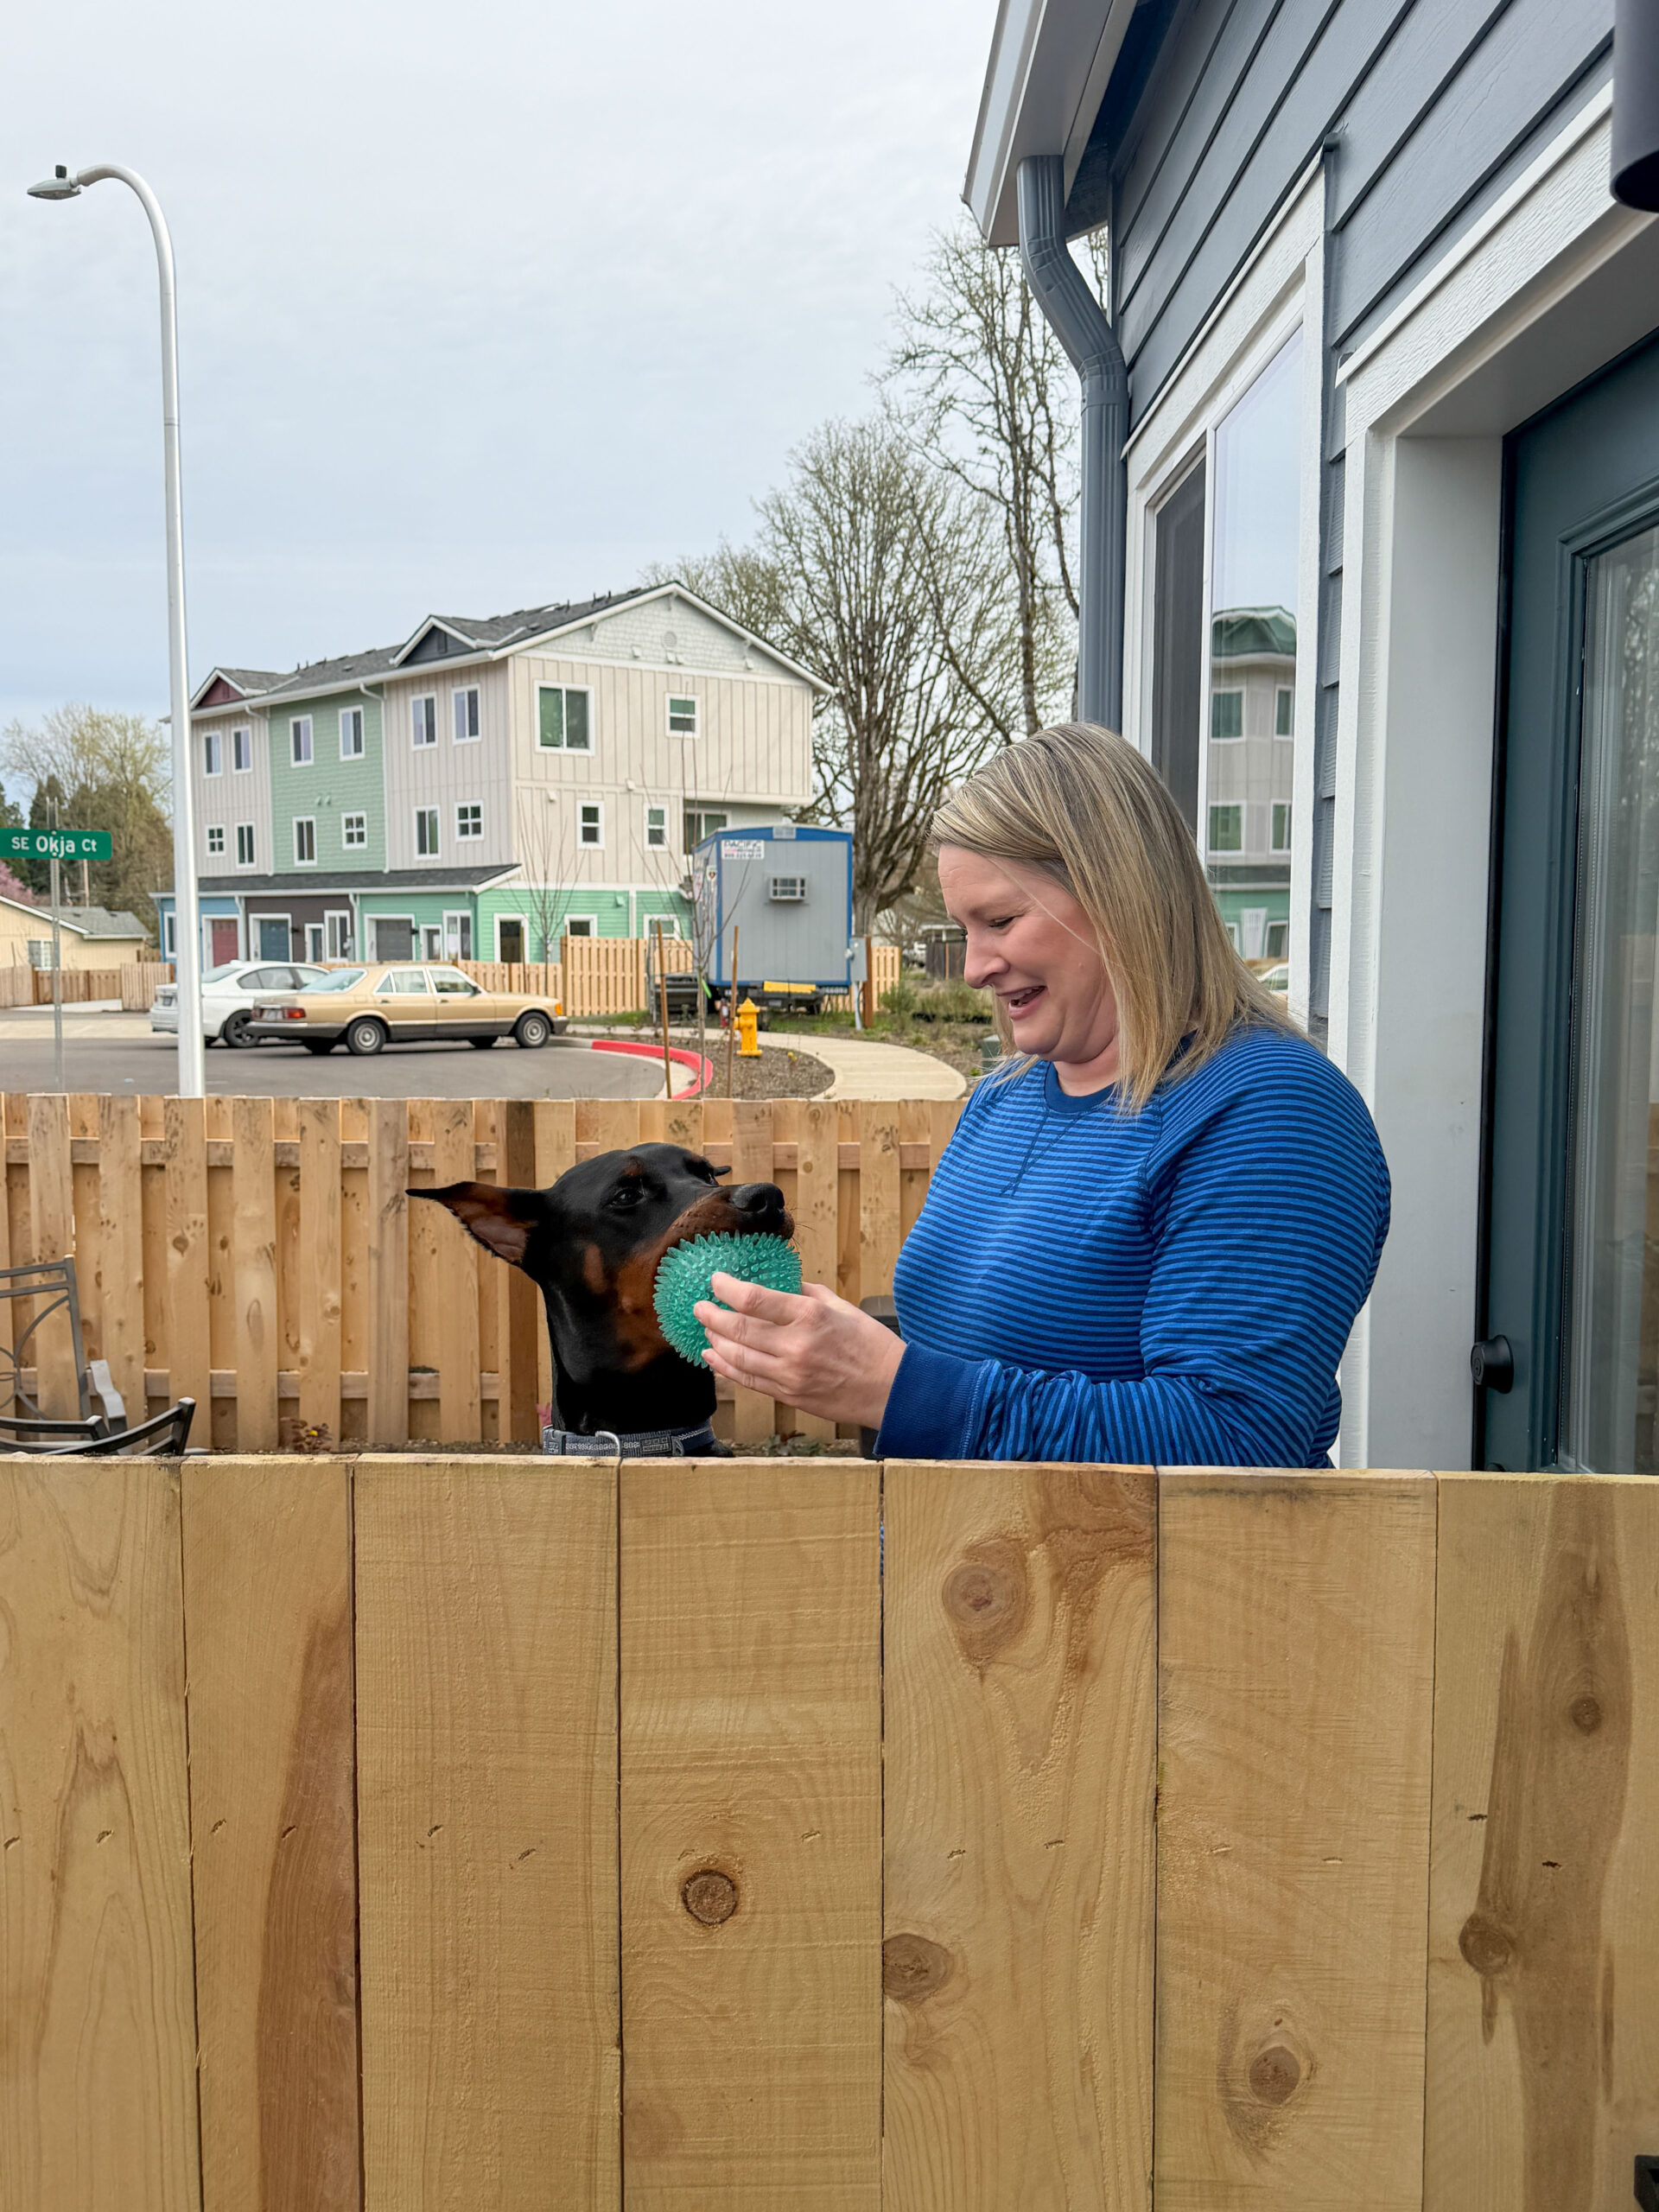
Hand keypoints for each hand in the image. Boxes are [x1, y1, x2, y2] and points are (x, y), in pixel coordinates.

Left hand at [695, 1273, 904, 1430]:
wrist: (891, 1389)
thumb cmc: (871, 1345)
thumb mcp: (841, 1307)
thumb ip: (806, 1294)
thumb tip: (780, 1285)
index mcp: (810, 1316)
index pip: (754, 1299)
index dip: (726, 1288)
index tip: (715, 1281)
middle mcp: (795, 1345)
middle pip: (738, 1328)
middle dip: (711, 1315)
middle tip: (699, 1306)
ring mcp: (790, 1374)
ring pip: (737, 1356)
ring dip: (715, 1341)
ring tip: (706, 1329)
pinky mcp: (789, 1395)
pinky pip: (748, 1380)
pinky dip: (726, 1368)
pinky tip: (714, 1357)